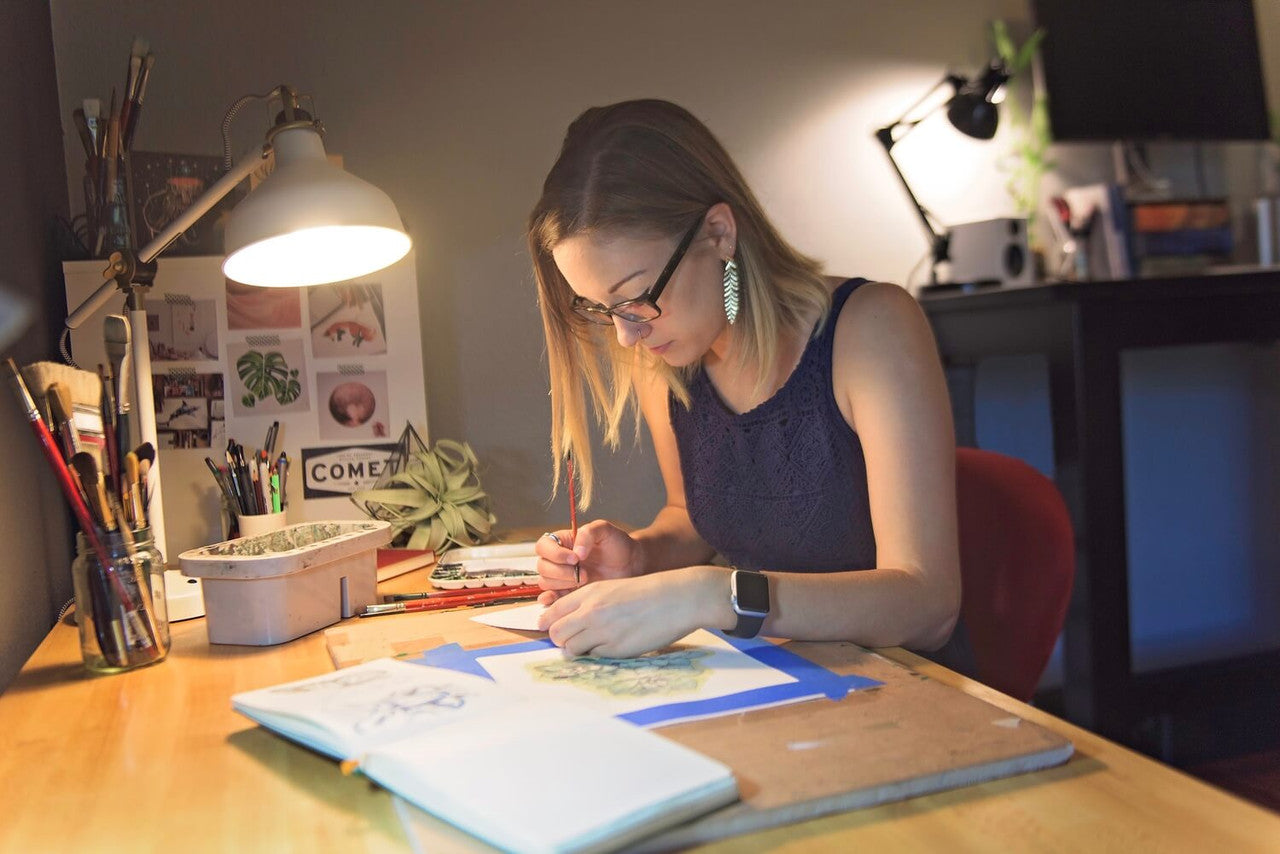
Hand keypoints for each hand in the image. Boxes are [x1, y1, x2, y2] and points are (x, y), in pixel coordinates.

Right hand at [534, 520, 641, 605]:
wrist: (630, 564)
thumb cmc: (616, 544)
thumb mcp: (604, 530)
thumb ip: (588, 534)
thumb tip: (576, 552)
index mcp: (563, 541)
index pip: (543, 546)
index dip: (555, 553)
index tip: (575, 558)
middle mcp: (558, 559)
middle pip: (542, 566)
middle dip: (561, 571)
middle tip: (584, 573)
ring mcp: (562, 577)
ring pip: (545, 582)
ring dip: (562, 583)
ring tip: (584, 581)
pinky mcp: (567, 592)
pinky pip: (551, 597)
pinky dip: (551, 599)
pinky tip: (557, 598)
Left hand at [536, 567, 720, 658]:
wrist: (676, 598)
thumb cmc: (647, 592)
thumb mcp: (613, 588)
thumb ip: (589, 602)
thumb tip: (569, 622)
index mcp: (590, 593)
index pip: (553, 612)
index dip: (549, 623)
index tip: (552, 629)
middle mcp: (591, 612)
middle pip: (556, 634)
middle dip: (561, 639)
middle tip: (573, 640)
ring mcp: (603, 631)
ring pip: (571, 649)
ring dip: (578, 650)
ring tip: (593, 645)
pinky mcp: (616, 650)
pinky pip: (594, 658)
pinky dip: (598, 656)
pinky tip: (612, 647)